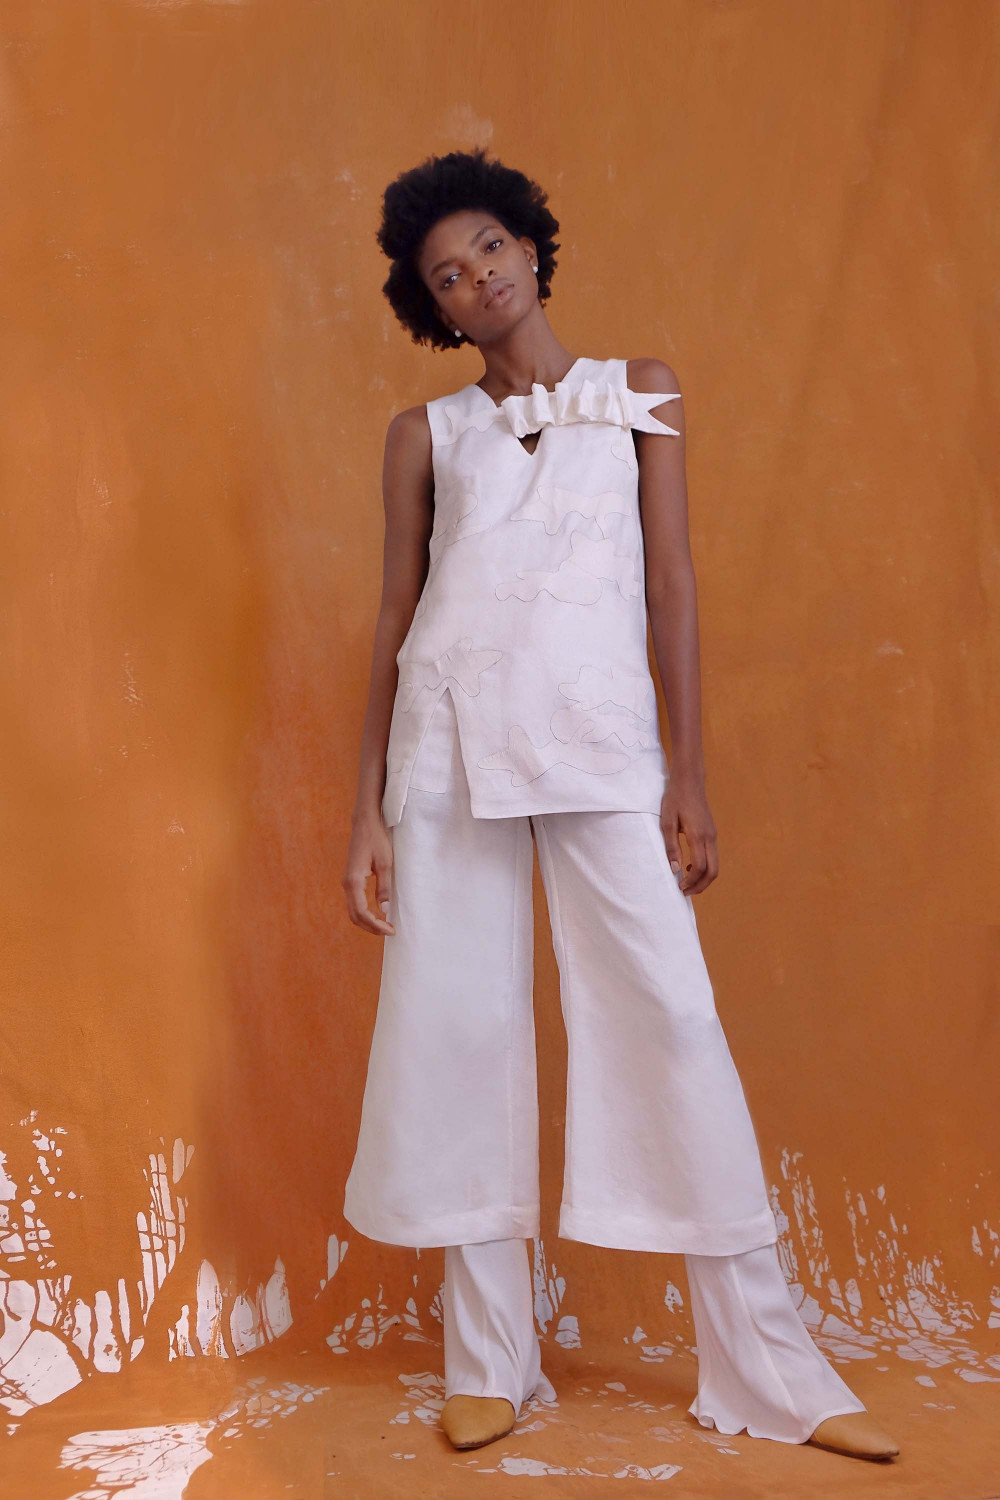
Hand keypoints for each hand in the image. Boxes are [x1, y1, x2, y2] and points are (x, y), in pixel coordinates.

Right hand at [342, 814, 395, 934]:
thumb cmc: (376, 840)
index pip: (362, 912)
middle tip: (389, 931)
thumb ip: (384, 887)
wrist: (364, 823)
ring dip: (367, 921)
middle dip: (371, 927)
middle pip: (355, 915)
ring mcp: (347, 882)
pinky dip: (364, 912)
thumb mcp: (385, 863)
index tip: (390, 929)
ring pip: (353, 910)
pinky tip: (377, 913)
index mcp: (354, 882)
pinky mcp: (351, 879)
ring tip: (384, 925)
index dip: (375, 924)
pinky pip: (354, 902)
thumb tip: (385, 909)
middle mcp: (347, 884)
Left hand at [658, 773, 718, 894]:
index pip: (699, 866)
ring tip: (687, 883)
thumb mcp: (667, 822)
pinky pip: (713, 856)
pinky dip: (705, 868)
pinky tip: (689, 866)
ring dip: (703, 878)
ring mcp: (713, 835)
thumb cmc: (675, 799)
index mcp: (698, 835)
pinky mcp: (712, 833)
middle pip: (713, 871)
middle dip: (701, 886)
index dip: (691, 880)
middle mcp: (710, 837)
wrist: (689, 781)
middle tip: (685, 892)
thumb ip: (671, 846)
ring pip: (715, 865)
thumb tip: (674, 869)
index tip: (679, 886)